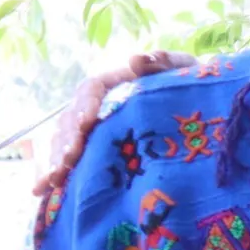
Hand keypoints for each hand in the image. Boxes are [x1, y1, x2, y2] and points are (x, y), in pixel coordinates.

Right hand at [33, 51, 195, 193]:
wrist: (206, 107)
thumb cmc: (192, 86)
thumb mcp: (185, 71)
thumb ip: (165, 63)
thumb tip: (135, 59)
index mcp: (118, 83)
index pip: (92, 89)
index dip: (85, 105)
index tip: (86, 124)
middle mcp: (101, 105)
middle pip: (73, 118)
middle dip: (68, 140)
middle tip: (67, 161)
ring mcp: (98, 129)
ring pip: (67, 140)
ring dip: (58, 159)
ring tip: (54, 180)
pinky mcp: (99, 151)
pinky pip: (73, 160)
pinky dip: (59, 172)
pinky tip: (44, 190)